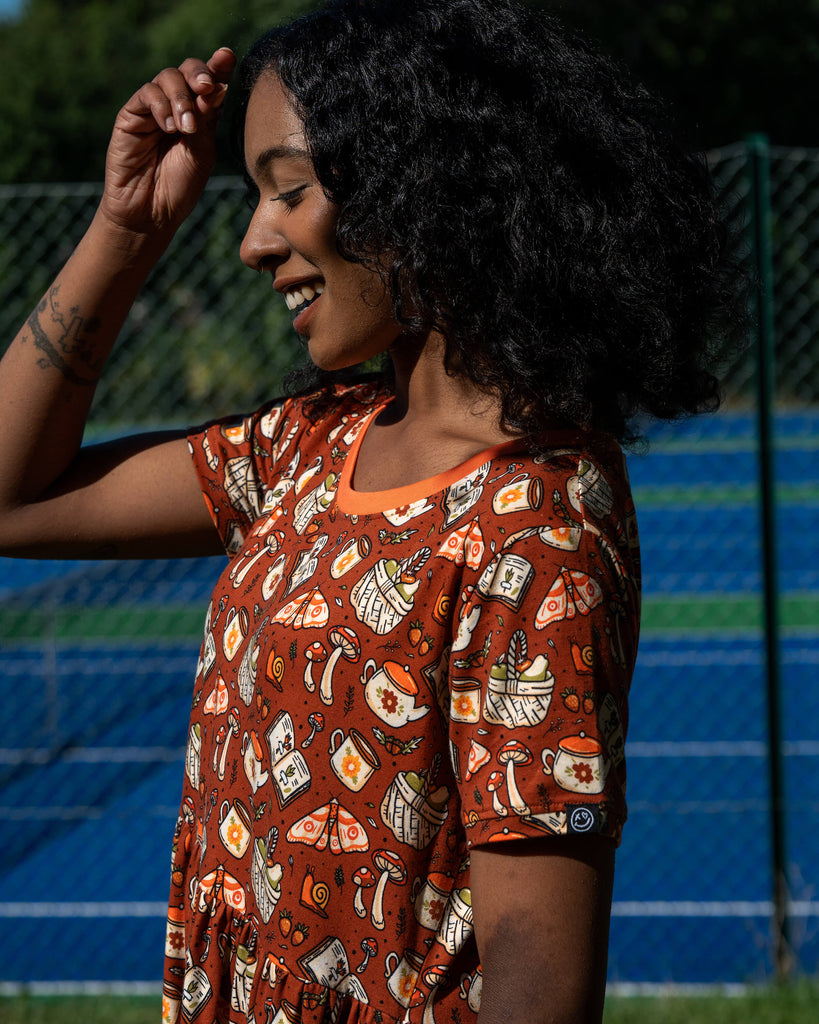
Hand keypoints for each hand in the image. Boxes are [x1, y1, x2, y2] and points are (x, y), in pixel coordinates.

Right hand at [100, 47, 235, 238]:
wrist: (151, 214)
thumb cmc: (179, 188)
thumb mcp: (201, 155)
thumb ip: (206, 122)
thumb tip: (214, 87)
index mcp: (200, 117)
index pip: (210, 85)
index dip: (218, 67)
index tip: (227, 56)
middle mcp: (177, 108)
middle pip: (187, 71)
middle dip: (199, 74)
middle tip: (207, 88)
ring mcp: (153, 110)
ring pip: (167, 78)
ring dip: (181, 98)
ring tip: (186, 127)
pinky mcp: (131, 116)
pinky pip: (146, 95)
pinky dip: (161, 106)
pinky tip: (169, 128)